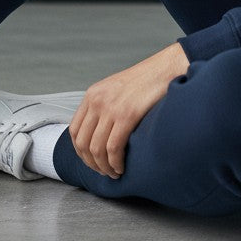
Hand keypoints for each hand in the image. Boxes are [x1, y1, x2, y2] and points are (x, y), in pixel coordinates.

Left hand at [69, 43, 190, 177]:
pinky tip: (121, 167)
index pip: (74, 131)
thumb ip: (105, 105)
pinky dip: (115, 162)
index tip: (91, 161)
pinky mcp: (126, 115)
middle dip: (92, 164)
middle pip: (83, 143)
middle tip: (103, 172)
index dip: (80, 152)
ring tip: (114, 173)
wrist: (165, 67)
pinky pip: (114, 147)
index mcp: (92, 94)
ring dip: (104, 167)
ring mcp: (110, 108)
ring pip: (97, 149)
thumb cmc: (146, 80)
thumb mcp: (116, 88)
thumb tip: (101, 132)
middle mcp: (97, 101)